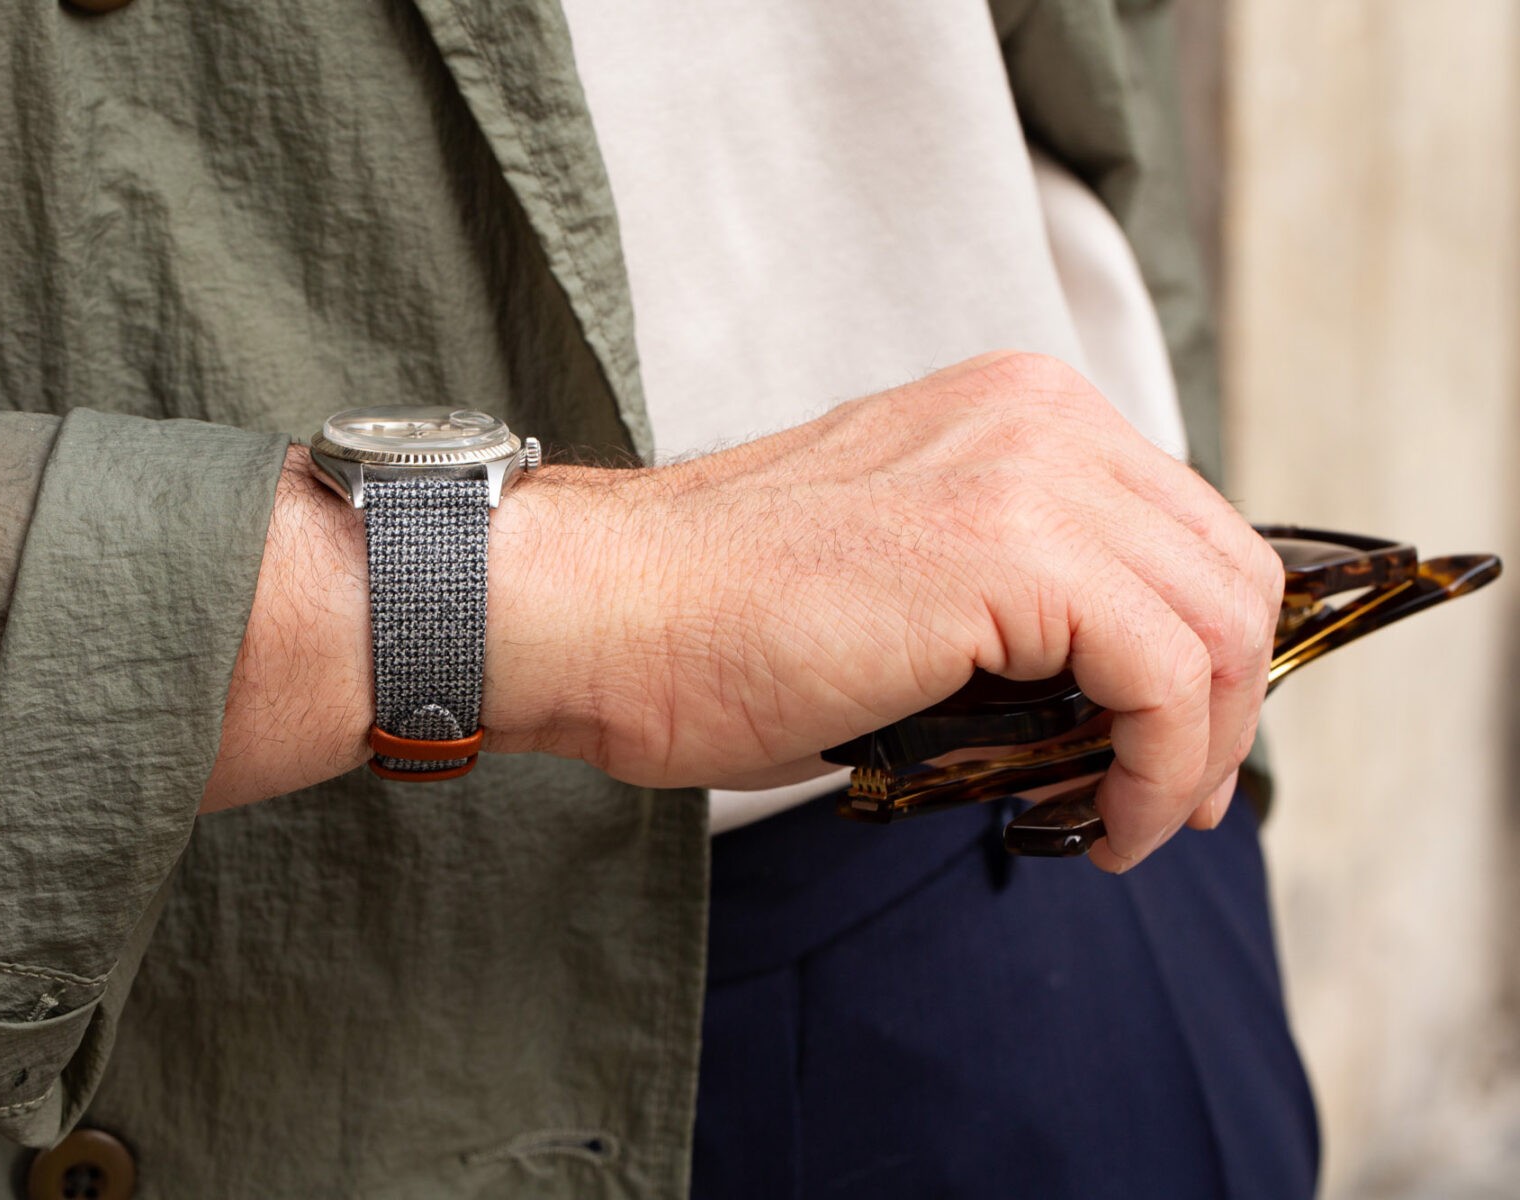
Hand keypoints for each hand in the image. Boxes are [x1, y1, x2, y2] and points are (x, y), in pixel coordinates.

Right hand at [487, 353, 1281, 871]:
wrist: (607, 615)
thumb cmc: (718, 624)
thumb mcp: (905, 579)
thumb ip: (1017, 603)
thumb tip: (1110, 700)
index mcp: (1014, 408)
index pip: (1186, 528)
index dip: (1208, 651)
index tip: (1178, 746)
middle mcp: (1041, 414)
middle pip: (1231, 569)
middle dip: (1228, 705)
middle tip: (1177, 799)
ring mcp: (1032, 471)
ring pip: (1224, 623)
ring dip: (1201, 751)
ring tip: (1130, 822)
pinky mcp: (1016, 551)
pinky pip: (1171, 681)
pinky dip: (1164, 775)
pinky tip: (1106, 826)